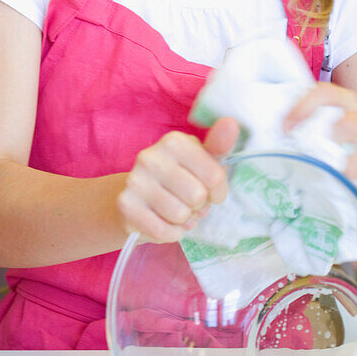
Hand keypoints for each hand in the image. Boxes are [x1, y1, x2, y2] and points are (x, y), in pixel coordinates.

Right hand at [117, 118, 239, 242]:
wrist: (135, 198)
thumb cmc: (177, 180)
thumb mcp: (200, 161)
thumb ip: (218, 145)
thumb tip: (231, 122)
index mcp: (173, 141)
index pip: (215, 175)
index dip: (218, 191)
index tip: (209, 190)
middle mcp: (150, 156)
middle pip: (197, 196)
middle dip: (199, 206)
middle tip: (189, 202)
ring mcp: (134, 180)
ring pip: (180, 215)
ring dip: (184, 220)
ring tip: (176, 212)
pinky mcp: (125, 205)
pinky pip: (163, 231)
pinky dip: (171, 233)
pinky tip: (164, 222)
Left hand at [283, 82, 356, 192]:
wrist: (356, 160)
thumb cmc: (321, 141)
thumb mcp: (306, 128)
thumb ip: (288, 128)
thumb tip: (253, 137)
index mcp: (341, 101)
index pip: (325, 93)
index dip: (305, 106)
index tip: (285, 128)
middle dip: (342, 130)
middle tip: (324, 144)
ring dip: (355, 162)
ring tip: (339, 173)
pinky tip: (348, 188)